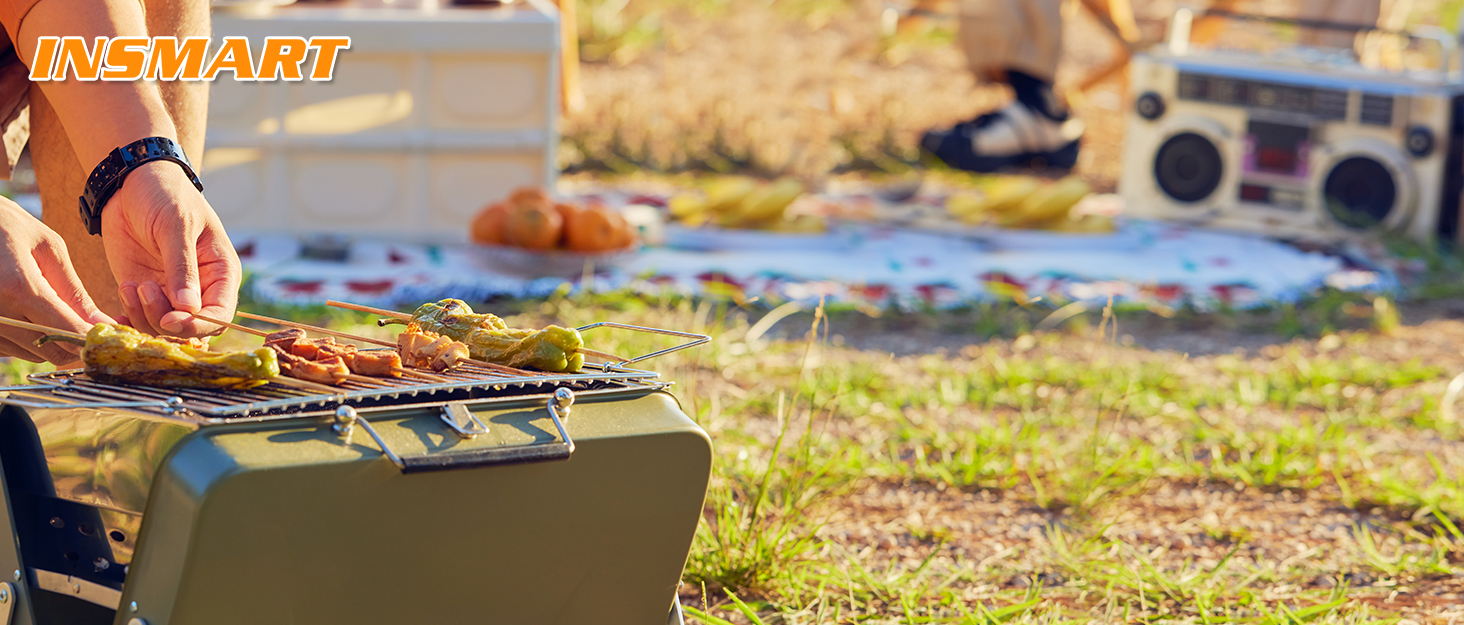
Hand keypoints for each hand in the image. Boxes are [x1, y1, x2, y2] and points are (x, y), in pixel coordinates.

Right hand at [0, 199, 114, 362]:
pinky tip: (29, 313)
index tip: (106, 334)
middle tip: (84, 324)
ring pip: (31, 354)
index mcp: (17, 288)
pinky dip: (29, 338)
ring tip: (52, 310)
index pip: (66, 332)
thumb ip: (73, 289)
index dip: (90, 338)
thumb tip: (101, 323)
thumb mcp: (46, 246)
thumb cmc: (3, 224)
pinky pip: (12, 348)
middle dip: (73, 343)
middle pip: (49, 351)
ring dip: (50, 340)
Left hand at [101, 161, 239, 336]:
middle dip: (165, 321)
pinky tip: (118, 309)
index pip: (219, 315)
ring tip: (130, 285)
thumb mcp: (176, 225)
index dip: (197, 325)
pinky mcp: (144, 293)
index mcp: (220, 274)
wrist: (130, 182)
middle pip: (191, 329)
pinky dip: (127, 321)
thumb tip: (188, 308)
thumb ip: (182, 267)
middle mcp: (199, 290)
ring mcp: (170, 294)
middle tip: (143, 290)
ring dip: (143, 316)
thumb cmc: (165, 195)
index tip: (169, 319)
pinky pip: (139, 320)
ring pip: (162, 329)